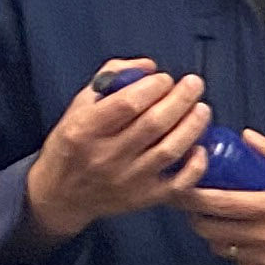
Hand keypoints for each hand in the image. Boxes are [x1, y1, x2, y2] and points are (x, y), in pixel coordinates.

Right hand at [20, 60, 209, 244]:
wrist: (62, 194)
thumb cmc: (73, 144)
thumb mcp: (80, 106)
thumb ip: (112, 78)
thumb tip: (149, 67)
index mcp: (84, 130)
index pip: (127, 104)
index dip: (153, 87)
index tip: (165, 79)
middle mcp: (105, 156)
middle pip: (154, 124)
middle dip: (181, 99)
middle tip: (195, 84)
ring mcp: (127, 179)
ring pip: (170, 150)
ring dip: (193, 126)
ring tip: (202, 108)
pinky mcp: (144, 198)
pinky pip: (179, 183)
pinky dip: (196, 165)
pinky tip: (201, 147)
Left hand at [176, 133, 264, 264]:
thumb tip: (250, 138)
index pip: (218, 202)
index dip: (193, 194)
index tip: (184, 183)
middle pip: (209, 228)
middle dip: (195, 214)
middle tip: (197, 202)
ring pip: (220, 248)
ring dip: (214, 233)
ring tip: (221, 219)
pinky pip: (239, 264)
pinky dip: (235, 250)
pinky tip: (246, 238)